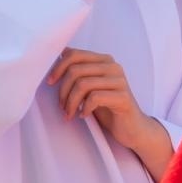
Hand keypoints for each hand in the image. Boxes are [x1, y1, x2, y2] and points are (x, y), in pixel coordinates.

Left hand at [48, 48, 173, 180]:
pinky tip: (84, 115)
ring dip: (71, 102)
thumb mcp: (90, 86)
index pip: (74, 54)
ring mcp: (120, 81)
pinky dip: (84, 108)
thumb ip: (79, 71)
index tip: (50, 82)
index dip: (58, 68)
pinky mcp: (123, 97)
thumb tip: (57, 56)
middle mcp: (113, 66)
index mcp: (104, 60)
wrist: (132, 128)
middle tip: (61, 106)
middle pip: (75, 70)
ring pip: (83, 84)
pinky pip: (94, 98)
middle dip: (63, 90)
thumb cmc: (107, 107)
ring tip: (69, 113)